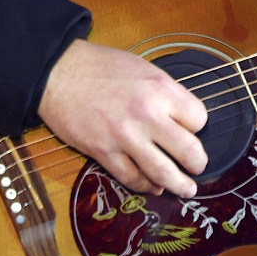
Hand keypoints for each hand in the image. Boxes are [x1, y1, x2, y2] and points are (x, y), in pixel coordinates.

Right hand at [38, 39, 208, 196]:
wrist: (57, 73)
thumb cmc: (99, 66)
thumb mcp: (142, 69)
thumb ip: (163, 93)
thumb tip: (180, 119)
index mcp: (160, 89)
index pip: (198, 119)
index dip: (197, 127)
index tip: (191, 130)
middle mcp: (147, 114)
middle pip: (189, 151)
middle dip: (198, 164)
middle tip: (198, 167)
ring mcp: (125, 137)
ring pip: (163, 172)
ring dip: (180, 185)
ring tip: (186, 189)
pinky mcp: (103, 152)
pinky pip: (132, 178)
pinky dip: (146, 185)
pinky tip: (152, 185)